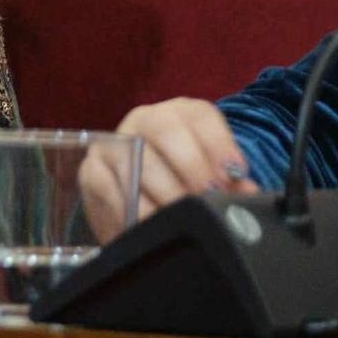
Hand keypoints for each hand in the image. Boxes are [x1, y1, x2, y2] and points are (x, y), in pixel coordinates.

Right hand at [81, 97, 254, 240]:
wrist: (140, 201)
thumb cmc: (181, 186)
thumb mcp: (211, 181)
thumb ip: (231, 186)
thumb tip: (247, 194)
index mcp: (180, 114)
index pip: (200, 116)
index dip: (219, 144)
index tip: (234, 175)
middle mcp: (144, 119)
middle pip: (164, 129)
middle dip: (189, 165)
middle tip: (205, 196)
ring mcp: (114, 142)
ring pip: (135, 156)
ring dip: (162, 190)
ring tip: (180, 215)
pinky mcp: (91, 169)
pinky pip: (108, 183)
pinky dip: (130, 205)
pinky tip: (148, 222)